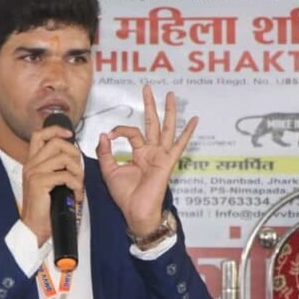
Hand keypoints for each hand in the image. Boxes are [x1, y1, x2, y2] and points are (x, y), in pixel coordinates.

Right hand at [20, 122, 84, 244]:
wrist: (34, 227)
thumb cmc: (44, 207)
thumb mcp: (47, 183)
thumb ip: (55, 168)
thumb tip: (72, 157)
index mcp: (32, 162)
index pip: (39, 135)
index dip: (56, 130)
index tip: (70, 134)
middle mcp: (31, 165)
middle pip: (56, 143)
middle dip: (74, 153)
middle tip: (79, 170)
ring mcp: (34, 173)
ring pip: (64, 159)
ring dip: (78, 171)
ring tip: (79, 185)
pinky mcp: (40, 183)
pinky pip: (66, 176)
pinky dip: (76, 185)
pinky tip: (76, 194)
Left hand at [96, 85, 196, 236]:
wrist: (135, 211)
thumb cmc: (125, 195)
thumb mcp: (109, 171)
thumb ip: (105, 153)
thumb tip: (104, 135)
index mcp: (139, 153)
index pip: (131, 132)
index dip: (119, 130)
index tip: (109, 135)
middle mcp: (151, 151)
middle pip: (152, 123)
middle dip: (150, 105)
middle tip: (147, 88)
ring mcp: (161, 155)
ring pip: (166, 128)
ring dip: (169, 111)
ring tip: (171, 95)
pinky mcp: (167, 162)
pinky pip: (179, 145)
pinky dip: (187, 133)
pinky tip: (195, 120)